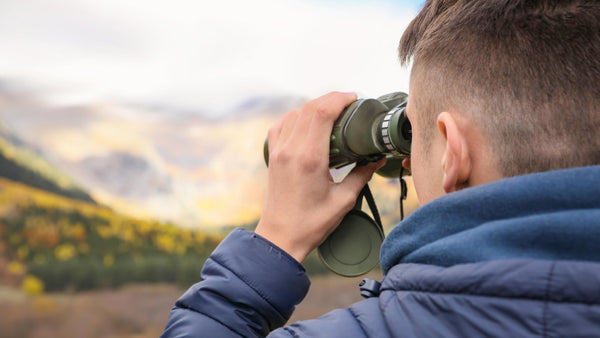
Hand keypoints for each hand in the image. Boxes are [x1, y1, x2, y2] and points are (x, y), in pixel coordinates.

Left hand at [255, 92, 384, 262]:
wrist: (280, 237)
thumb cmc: (311, 223)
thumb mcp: (343, 201)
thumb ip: (361, 176)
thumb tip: (376, 159)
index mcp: (309, 158)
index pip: (322, 113)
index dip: (339, 99)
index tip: (354, 98)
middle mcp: (291, 149)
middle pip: (309, 108)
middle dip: (330, 99)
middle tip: (349, 102)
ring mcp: (278, 152)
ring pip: (294, 113)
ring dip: (313, 106)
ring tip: (332, 111)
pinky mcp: (272, 157)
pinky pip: (281, 125)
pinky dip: (295, 117)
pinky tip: (307, 122)